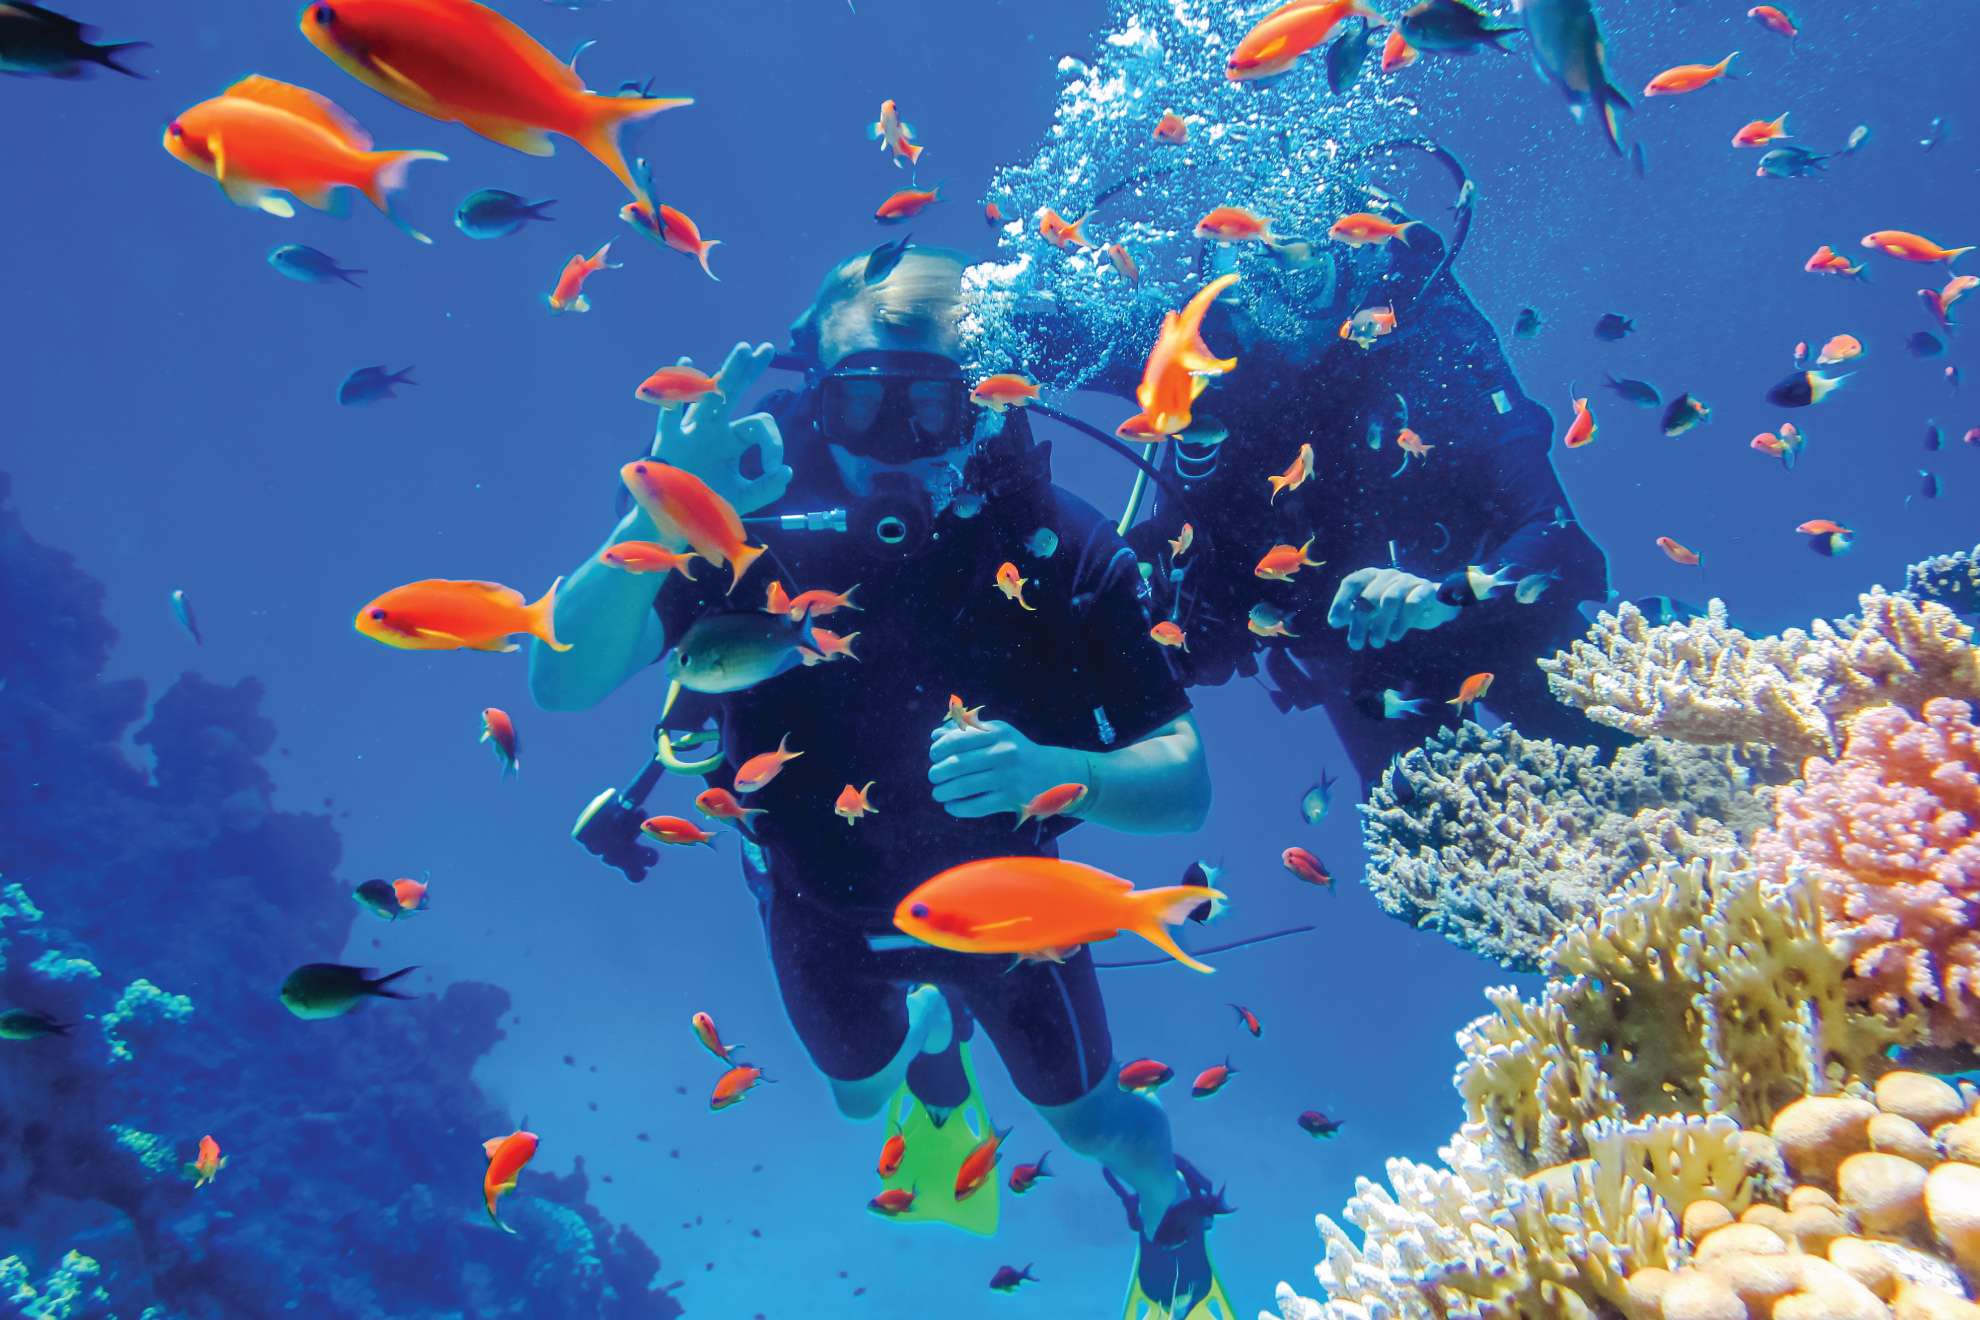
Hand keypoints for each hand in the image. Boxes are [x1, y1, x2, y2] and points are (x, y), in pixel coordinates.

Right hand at [650, 341, 791, 516]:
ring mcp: (691, 432)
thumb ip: (766, 487)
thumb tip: (786, 471)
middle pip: (733, 392)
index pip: (759, 425)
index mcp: (732, 439)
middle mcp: (713, 428)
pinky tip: (687, 362)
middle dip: (749, 370)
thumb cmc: (708, 503)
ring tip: (744, 350)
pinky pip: (672, 412)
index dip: (773, 443)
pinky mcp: (669, 443)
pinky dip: (678, 390)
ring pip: (709, 395)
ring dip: (727, 373)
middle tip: (766, 349)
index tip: (774, 467)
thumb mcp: (743, 497)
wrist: (675, 521)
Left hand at [927, 719, 1086, 819]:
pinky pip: (975, 806)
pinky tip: (951, 805)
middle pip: (957, 765)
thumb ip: (966, 731)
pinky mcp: (1011, 800)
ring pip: (963, 787)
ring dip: (943, 791)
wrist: (1053, 773)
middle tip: (934, 776)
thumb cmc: (1016, 751)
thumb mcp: (997, 734)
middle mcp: (1003, 753)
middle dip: (937, 772)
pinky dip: (958, 807)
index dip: (939, 748)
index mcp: (997, 733)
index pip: (957, 739)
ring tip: (938, 793)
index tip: (934, 755)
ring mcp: (1008, 778)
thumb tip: (935, 736)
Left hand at [1325, 567, 1458, 650]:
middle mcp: (1388, 575)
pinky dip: (1402, 622)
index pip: (1352, 582)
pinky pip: (1412, 604)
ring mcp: (1408, 581)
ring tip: (1376, 643)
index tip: (1335, 623)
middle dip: (1359, 622)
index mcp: (1372, 576)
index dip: (1341, 601)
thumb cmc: (1395, 610)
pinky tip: (1395, 636)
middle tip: (1356, 644)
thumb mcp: (1373, 611)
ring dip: (1380, 624)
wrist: (1432, 606)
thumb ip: (1356, 613)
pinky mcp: (1426, 590)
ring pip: (1390, 599)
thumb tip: (1335, 621)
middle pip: (1369, 595)